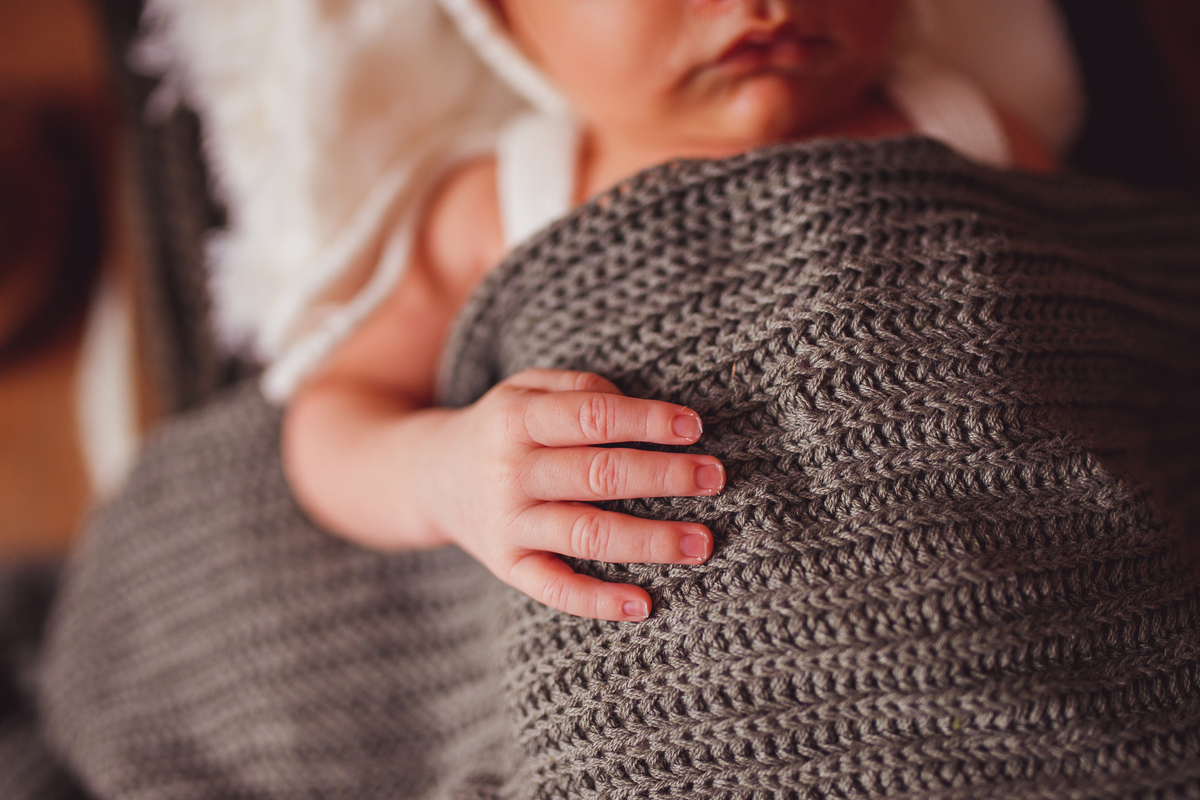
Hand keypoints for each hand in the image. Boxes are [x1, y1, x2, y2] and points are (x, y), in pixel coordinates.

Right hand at [421, 369, 723, 621]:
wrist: (431, 477)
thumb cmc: (502, 428)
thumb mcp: (525, 388)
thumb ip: (578, 387)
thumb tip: (639, 408)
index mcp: (516, 418)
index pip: (592, 416)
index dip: (646, 421)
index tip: (695, 428)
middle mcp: (510, 473)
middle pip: (598, 475)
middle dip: (663, 477)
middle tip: (715, 478)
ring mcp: (508, 524)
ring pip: (587, 534)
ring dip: (649, 540)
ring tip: (702, 542)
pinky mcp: (508, 567)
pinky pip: (554, 589)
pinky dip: (598, 601)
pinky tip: (643, 604)